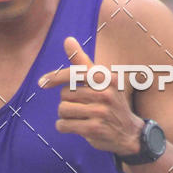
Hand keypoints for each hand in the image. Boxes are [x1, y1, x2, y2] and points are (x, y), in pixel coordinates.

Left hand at [38, 36, 143, 155]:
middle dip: (67, 101)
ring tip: (79, 117)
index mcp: (106, 78)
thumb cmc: (111, 103)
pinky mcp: (94, 129)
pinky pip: (64, 125)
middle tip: (81, 106)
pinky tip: (74, 126)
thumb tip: (68, 39)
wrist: (130, 133)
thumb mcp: (102, 80)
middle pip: (65, 94)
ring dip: (65, 115)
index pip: (75, 73)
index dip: (56, 77)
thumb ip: (83, 61)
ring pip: (62, 109)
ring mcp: (101, 112)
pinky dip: (63, 126)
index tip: (41, 83)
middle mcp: (105, 93)